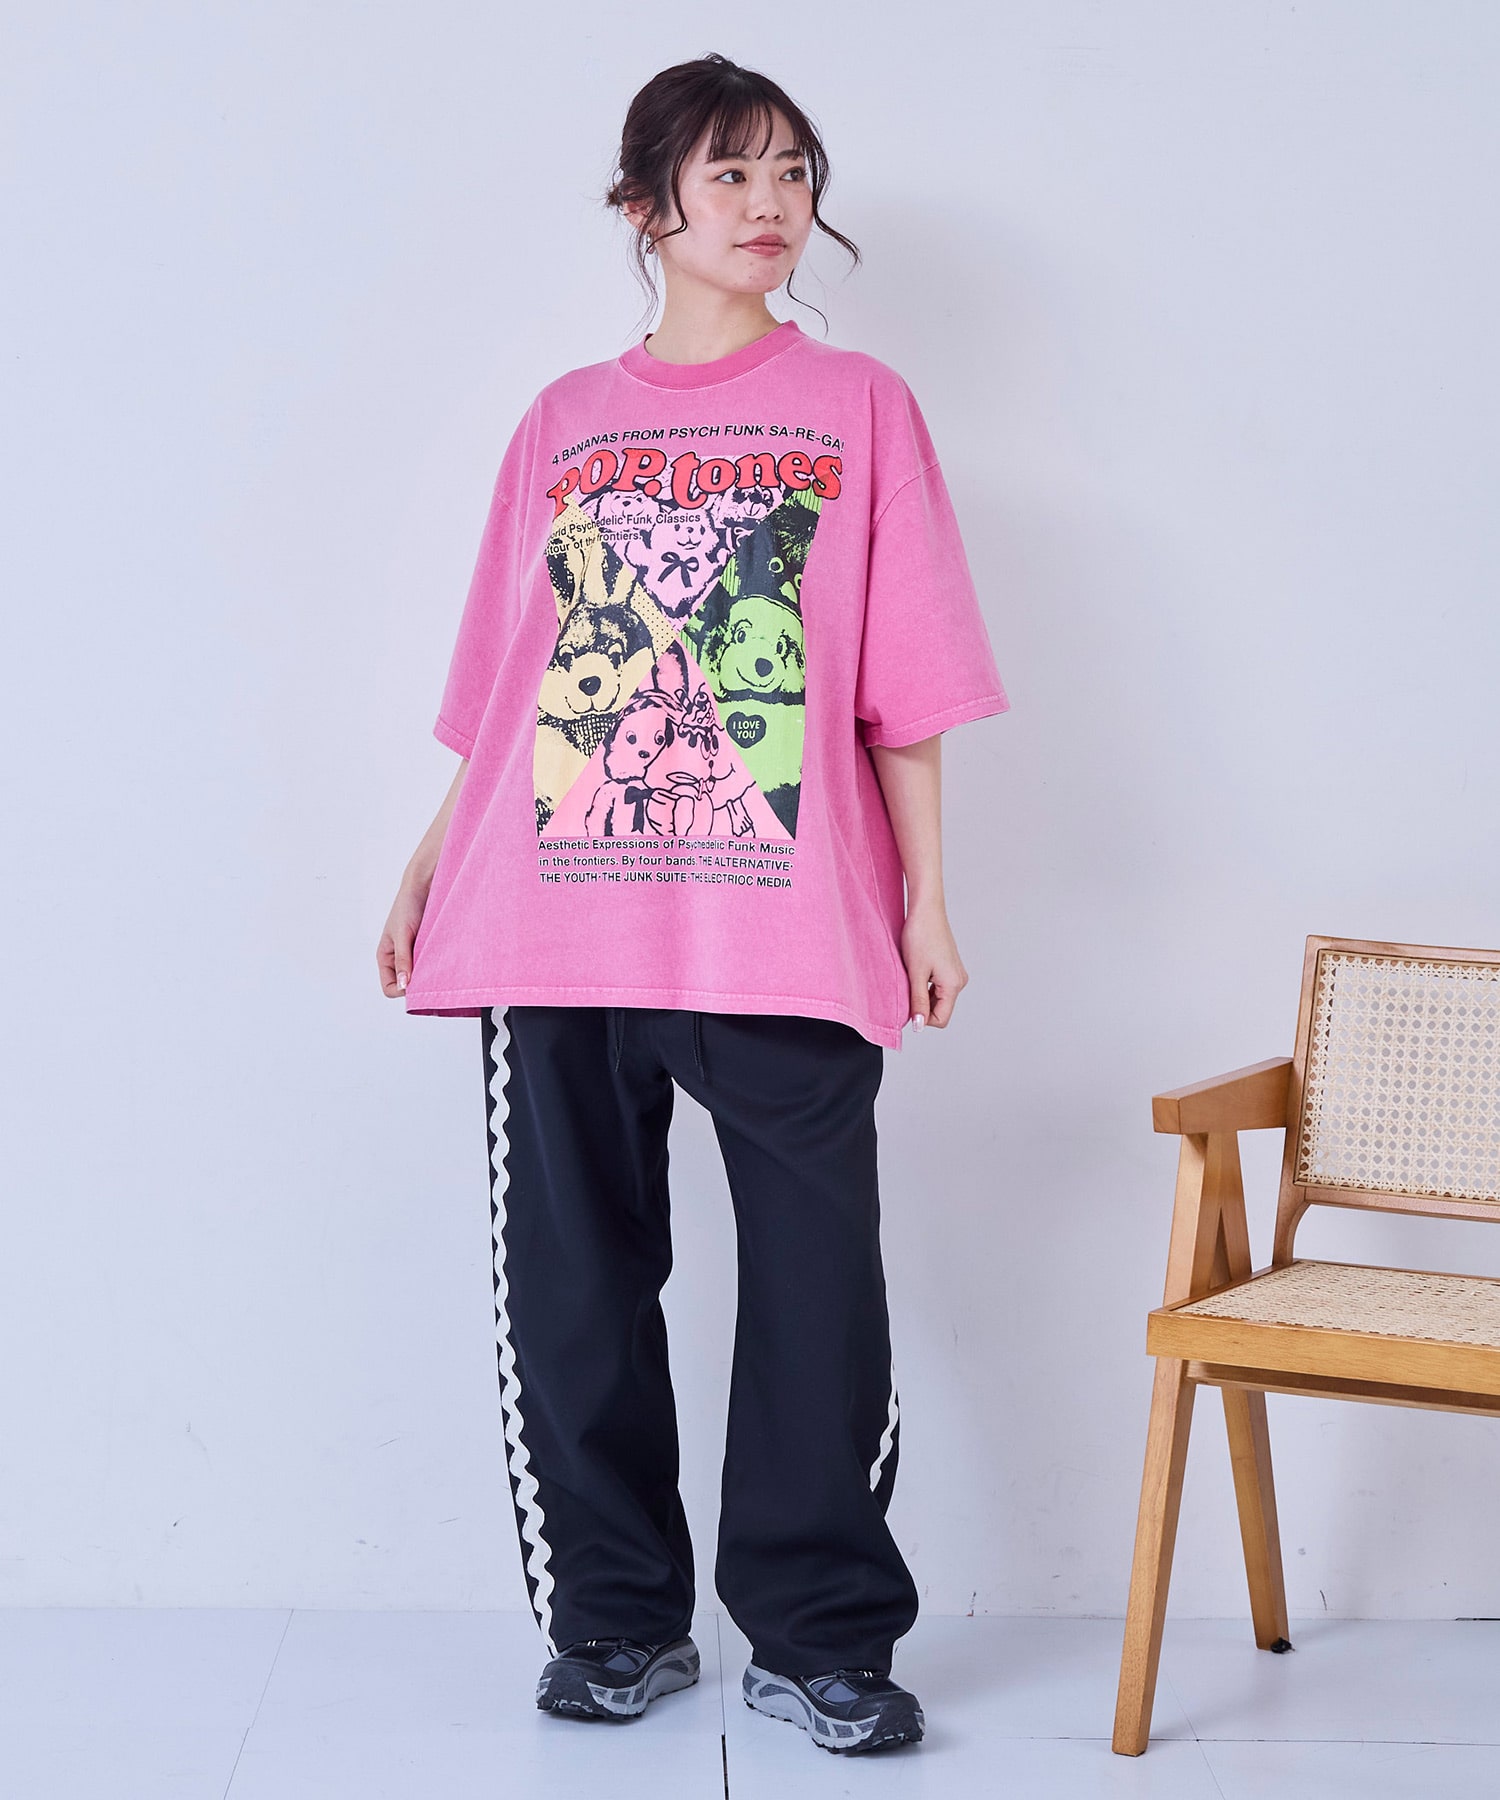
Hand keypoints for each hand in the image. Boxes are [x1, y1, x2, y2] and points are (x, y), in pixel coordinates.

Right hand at [377, 876, 428, 997]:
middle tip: (433, 975)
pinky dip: (437, 964)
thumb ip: (402, 959)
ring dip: (430, 973)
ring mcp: (414, 954)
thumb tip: (404, 985)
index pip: (390, 988)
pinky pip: (432, 964)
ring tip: (439, 963)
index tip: (418, 982)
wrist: (424, 885)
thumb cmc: (408, 905)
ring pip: (421, 976)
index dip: (403, 990)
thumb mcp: (403, 934)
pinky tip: (445, 957)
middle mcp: (398, 959)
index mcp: (386, 957)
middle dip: (419, 984)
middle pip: (407, 986)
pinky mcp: (427, 948)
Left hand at [900, 899, 968, 1030]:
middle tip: (906, 986)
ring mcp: (956, 973)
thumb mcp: (915, 973)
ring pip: (938, 998)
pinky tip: (916, 970)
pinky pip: (938, 986)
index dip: (921, 1018)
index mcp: (953, 984)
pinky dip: (925, 985)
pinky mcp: (950, 967)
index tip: (906, 1004)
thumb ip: (918, 1002)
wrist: (926, 909)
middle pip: (940, 1010)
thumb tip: (919, 1025)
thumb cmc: (920, 936)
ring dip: (922, 994)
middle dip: (921, 1005)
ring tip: (911, 975)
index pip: (940, 1019)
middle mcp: (959, 981)